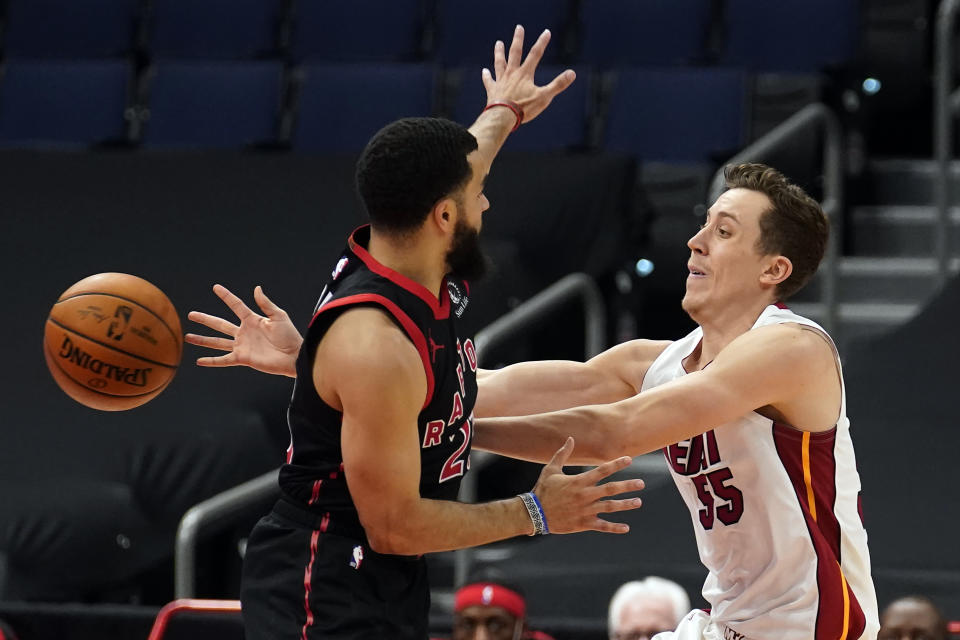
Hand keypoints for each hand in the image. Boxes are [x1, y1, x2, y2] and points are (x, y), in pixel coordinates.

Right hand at [185, 284, 302, 376]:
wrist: (294, 356)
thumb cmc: (290, 336)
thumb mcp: (279, 316)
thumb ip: (266, 304)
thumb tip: (256, 289)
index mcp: (252, 320)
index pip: (236, 305)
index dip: (226, 296)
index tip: (215, 287)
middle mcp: (244, 332)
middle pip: (220, 324)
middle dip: (205, 319)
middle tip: (190, 314)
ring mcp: (242, 346)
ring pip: (217, 342)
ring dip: (203, 340)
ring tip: (188, 337)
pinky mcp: (243, 358)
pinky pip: (224, 360)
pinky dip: (212, 361)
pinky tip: (199, 361)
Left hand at [482, 25, 574, 123]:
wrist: (502, 117)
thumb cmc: (524, 108)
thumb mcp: (544, 96)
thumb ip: (558, 84)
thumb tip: (572, 73)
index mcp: (525, 74)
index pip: (535, 54)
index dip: (542, 43)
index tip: (546, 32)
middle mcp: (512, 74)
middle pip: (515, 53)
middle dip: (518, 40)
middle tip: (519, 28)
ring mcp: (501, 81)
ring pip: (499, 63)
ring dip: (499, 53)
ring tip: (498, 43)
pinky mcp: (492, 91)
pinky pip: (489, 81)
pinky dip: (487, 76)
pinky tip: (484, 71)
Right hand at [531, 437, 643, 534]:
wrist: (533, 513)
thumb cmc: (542, 489)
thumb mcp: (551, 469)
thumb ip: (563, 454)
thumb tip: (570, 438)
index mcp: (579, 481)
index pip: (602, 470)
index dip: (617, 464)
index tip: (629, 459)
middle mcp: (585, 495)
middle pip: (611, 489)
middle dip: (627, 486)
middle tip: (641, 483)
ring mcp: (585, 510)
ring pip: (610, 507)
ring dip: (626, 504)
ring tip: (638, 502)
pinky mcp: (583, 524)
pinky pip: (602, 526)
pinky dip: (614, 527)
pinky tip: (626, 527)